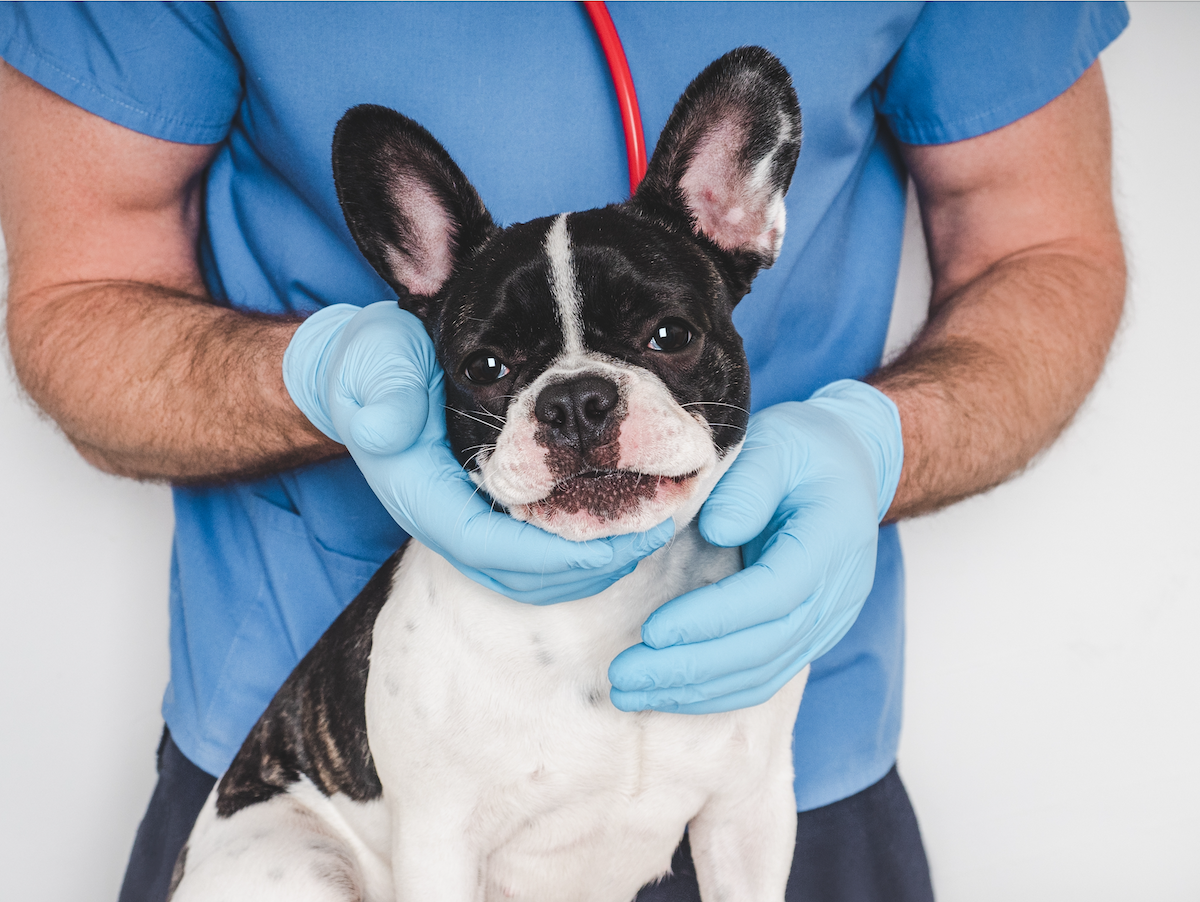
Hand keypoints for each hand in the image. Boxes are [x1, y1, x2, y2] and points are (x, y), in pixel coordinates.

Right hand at [283, 302, 672, 602]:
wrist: (364, 375)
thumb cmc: (377, 361)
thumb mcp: (374, 358)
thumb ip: (383, 387)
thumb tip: (387, 428)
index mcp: (422, 491)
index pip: (490, 545)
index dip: (556, 553)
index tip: (618, 542)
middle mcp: (445, 520)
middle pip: (522, 575)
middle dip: (591, 564)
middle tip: (657, 531)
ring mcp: (466, 525)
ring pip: (535, 576)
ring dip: (595, 562)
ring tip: (654, 527)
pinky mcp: (488, 520)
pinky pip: (539, 557)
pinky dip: (584, 552)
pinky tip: (625, 524)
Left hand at [608, 380, 902, 712]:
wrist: (851, 466)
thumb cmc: (805, 450)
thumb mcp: (778, 444)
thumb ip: (750, 485)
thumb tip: (718, 531)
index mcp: (831, 541)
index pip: (771, 594)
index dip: (712, 618)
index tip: (653, 631)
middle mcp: (836, 593)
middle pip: (764, 648)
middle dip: (690, 669)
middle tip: (624, 676)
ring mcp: (827, 622)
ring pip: (763, 674)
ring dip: (695, 691)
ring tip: (631, 692)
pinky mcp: (810, 636)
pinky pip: (764, 676)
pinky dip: (715, 692)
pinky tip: (668, 692)